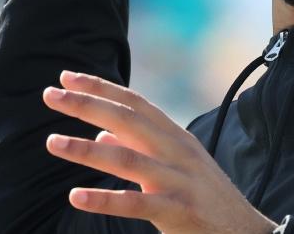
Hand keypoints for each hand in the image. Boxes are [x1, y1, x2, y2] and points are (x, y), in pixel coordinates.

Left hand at [43, 71, 277, 233]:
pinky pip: (137, 203)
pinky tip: (76, 196)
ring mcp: (178, 180)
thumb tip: (100, 134)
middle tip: (50, 95)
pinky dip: (104, 199)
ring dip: (86, 150)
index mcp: (175, 136)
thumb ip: (138, 147)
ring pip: (128, 159)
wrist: (244, 230)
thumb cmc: (203, 196)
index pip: (135, 103)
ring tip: (52, 142)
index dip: (101, 87)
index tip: (67, 76)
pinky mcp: (178, 211)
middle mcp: (177, 150)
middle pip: (128, 119)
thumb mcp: (174, 165)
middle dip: (87, 104)